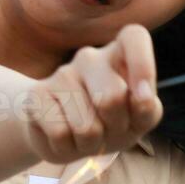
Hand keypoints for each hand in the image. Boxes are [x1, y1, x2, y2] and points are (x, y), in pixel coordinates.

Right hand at [20, 24, 163, 164]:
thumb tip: (143, 98)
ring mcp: (62, 73)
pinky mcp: (37, 94)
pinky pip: (60, 133)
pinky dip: (68, 148)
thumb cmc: (110, 124)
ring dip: (91, 144)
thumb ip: (148, 109)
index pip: (134, 35)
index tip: (144, 95)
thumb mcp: (138, 121)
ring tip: (86, 137)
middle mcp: (90, 58)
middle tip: (111, 130)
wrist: (63, 138)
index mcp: (118, 56)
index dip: (143, 65)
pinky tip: (65, 139)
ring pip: (86, 125)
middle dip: (117, 127)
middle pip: (113, 96)